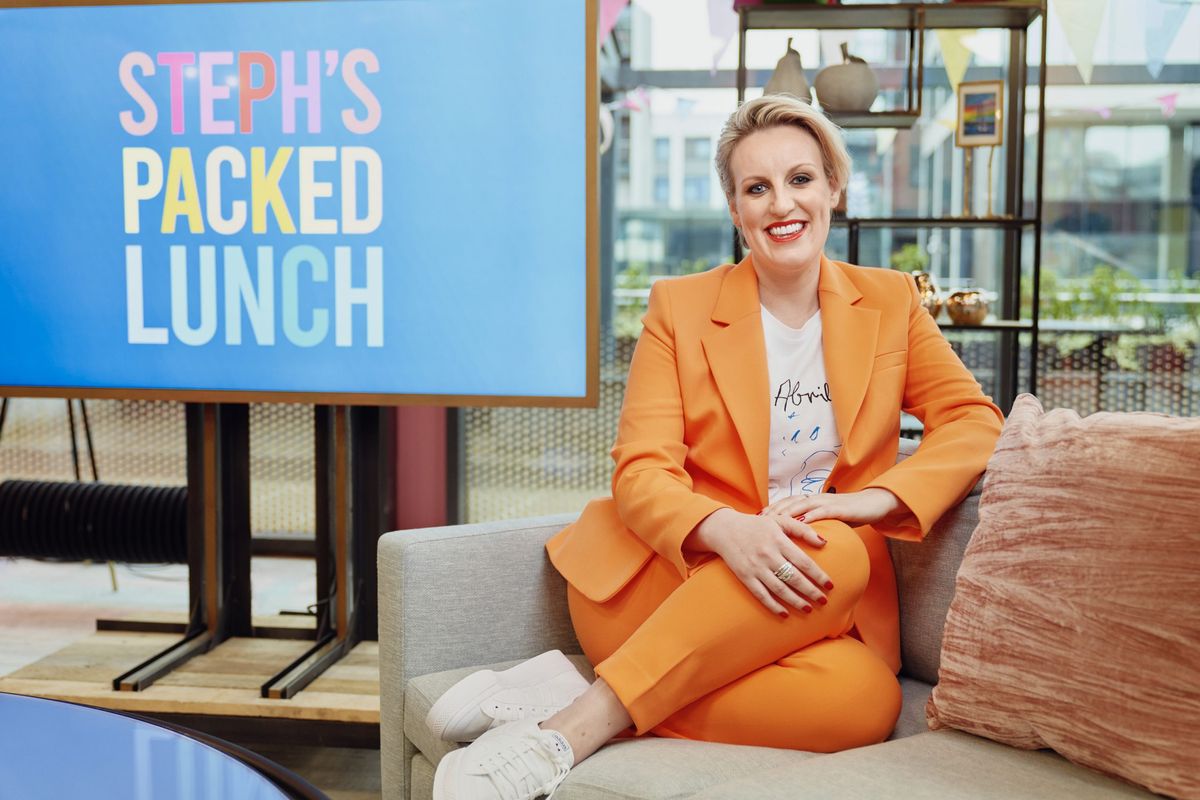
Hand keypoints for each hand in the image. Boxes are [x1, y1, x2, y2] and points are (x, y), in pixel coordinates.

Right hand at [688, 508, 832, 615]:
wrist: (725, 529)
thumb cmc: (756, 525)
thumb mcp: (779, 520)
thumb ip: (803, 529)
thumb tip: (824, 542)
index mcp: (778, 541)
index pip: (803, 562)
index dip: (818, 576)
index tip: (830, 585)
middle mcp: (768, 555)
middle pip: (794, 578)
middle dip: (811, 591)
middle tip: (823, 601)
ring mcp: (756, 568)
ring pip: (780, 589)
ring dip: (796, 601)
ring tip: (808, 609)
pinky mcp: (745, 577)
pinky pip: (761, 595)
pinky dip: (773, 606)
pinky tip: (785, 613)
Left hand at [761, 487, 906, 526]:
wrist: (872, 505)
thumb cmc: (847, 515)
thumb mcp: (825, 521)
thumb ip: (810, 528)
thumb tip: (794, 544)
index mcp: (809, 501)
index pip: (783, 505)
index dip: (768, 512)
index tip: (752, 521)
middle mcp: (813, 499)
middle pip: (786, 504)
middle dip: (770, 513)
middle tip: (756, 523)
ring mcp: (824, 502)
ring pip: (799, 505)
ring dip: (784, 514)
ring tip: (770, 523)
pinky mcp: (837, 508)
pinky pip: (820, 512)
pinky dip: (808, 518)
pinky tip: (799, 524)